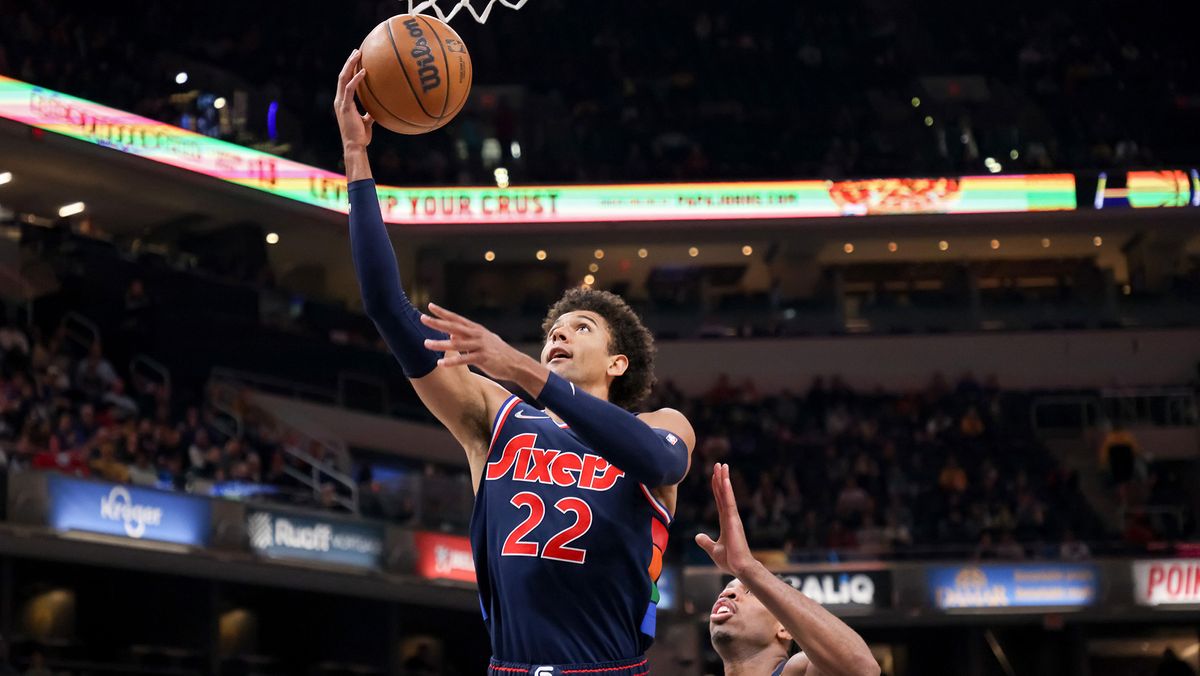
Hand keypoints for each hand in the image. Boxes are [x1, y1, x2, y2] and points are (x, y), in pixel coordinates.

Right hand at [334, 49, 373, 150]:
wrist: (356, 146)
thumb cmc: (361, 136)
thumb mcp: (366, 122)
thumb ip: (369, 113)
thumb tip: (377, 109)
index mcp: (344, 102)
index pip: (345, 81)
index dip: (349, 69)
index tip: (357, 59)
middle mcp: (340, 100)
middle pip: (342, 76)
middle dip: (349, 62)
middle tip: (357, 50)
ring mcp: (341, 102)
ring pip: (343, 78)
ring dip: (350, 65)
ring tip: (357, 54)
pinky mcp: (345, 106)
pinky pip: (350, 89)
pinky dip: (356, 79)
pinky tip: (363, 71)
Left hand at [420, 303, 536, 381]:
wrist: (515, 363)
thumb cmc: (496, 352)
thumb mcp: (481, 341)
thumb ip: (466, 338)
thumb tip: (451, 335)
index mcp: (475, 329)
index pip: (456, 318)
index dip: (443, 312)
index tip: (430, 306)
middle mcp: (477, 335)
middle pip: (454, 327)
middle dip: (438, 323)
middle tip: (423, 319)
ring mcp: (480, 346)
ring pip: (457, 344)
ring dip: (441, 343)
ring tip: (426, 343)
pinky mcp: (483, 358)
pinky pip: (464, 360)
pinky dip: (452, 361)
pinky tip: (440, 363)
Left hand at [695, 463, 758, 576]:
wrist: (740, 568)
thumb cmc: (730, 560)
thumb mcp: (713, 549)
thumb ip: (705, 542)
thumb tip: (697, 536)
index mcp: (725, 521)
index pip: (719, 500)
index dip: (717, 487)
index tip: (715, 475)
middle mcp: (730, 516)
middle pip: (723, 493)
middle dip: (720, 478)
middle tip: (719, 464)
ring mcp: (732, 517)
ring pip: (727, 494)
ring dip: (724, 479)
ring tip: (722, 465)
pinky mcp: (734, 521)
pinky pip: (729, 502)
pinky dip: (727, 491)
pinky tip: (724, 480)